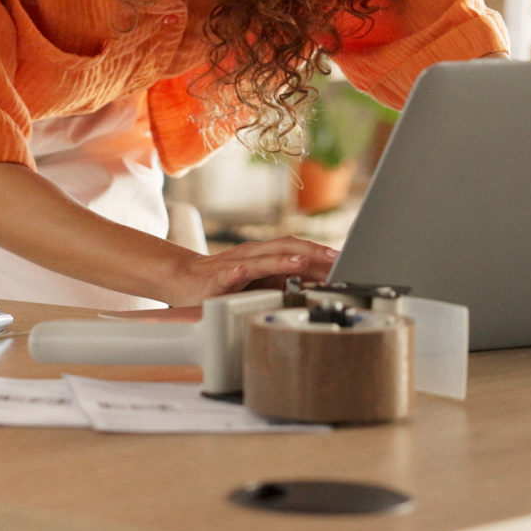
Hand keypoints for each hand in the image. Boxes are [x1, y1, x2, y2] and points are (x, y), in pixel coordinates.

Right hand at [161, 238, 339, 306]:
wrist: (183, 279)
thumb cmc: (225, 280)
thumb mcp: (262, 281)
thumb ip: (287, 280)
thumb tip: (320, 283)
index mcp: (264, 256)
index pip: (297, 249)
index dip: (322, 253)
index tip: (347, 261)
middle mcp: (252, 255)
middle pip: (284, 247)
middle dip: (311, 251)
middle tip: (335, 258)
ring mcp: (233, 265)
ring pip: (259, 260)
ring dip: (281, 260)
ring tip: (301, 261)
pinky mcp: (215, 280)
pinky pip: (226, 276)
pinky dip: (235, 273)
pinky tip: (242, 273)